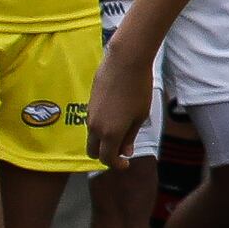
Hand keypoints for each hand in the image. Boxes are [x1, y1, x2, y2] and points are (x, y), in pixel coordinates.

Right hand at [86, 40, 153, 163]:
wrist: (125, 62)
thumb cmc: (138, 88)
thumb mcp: (140, 115)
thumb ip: (130, 136)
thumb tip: (126, 152)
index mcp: (110, 133)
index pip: (107, 159)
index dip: (117, 165)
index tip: (126, 164)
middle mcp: (95, 127)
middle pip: (93, 152)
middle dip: (105, 156)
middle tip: (121, 151)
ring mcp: (89, 115)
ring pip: (92, 137)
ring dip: (103, 141)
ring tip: (122, 133)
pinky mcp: (88, 104)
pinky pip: (92, 123)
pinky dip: (100, 128)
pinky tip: (115, 118)